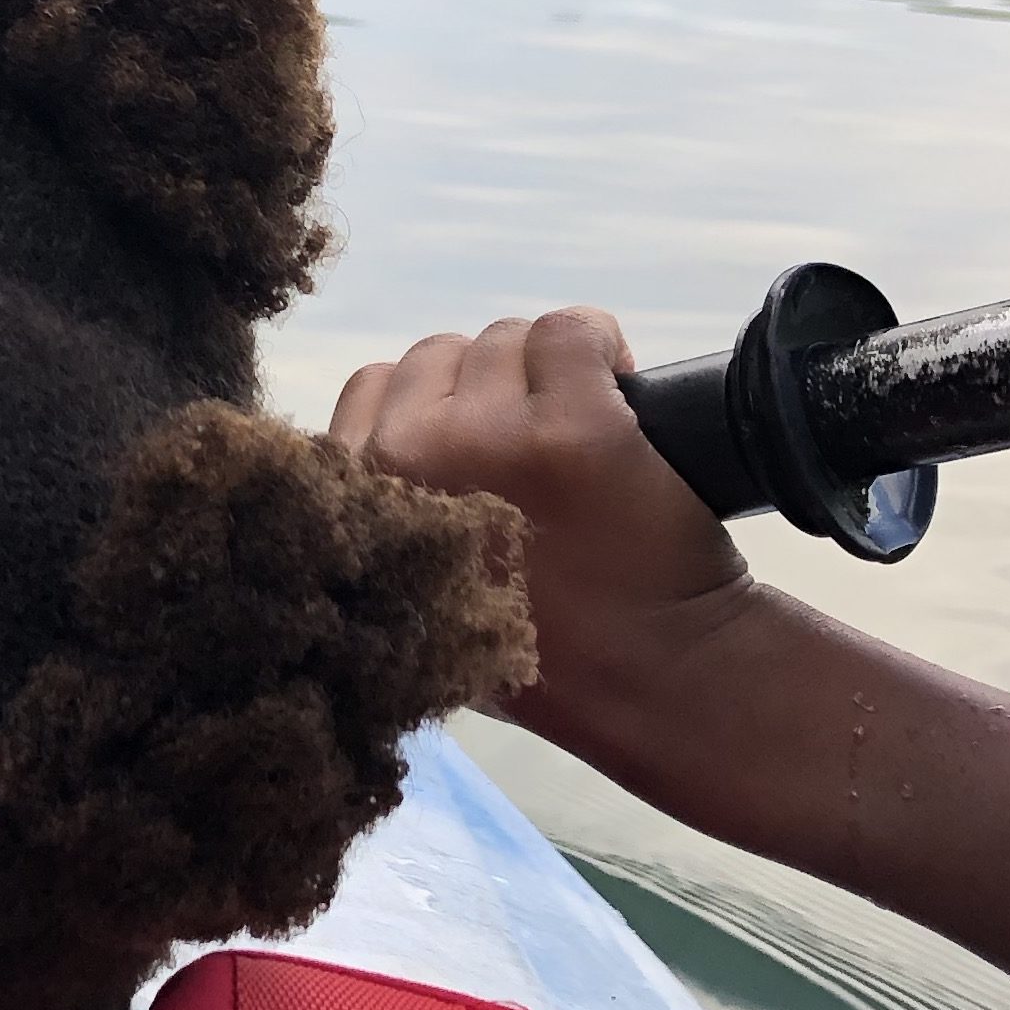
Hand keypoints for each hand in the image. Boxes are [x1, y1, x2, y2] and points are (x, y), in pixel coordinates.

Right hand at [328, 309, 747, 742]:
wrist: (649, 679)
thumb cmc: (535, 651)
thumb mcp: (410, 596)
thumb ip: (383, 520)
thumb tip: (385, 444)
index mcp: (360, 500)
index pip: (370, 392)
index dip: (433, 410)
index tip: (480, 451)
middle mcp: (406, 458)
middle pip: (436, 358)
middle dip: (487, 389)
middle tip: (535, 451)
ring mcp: (490, 435)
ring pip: (503, 340)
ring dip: (543, 372)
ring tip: (579, 432)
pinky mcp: (574, 423)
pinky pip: (569, 330)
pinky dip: (600, 347)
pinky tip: (620, 393)